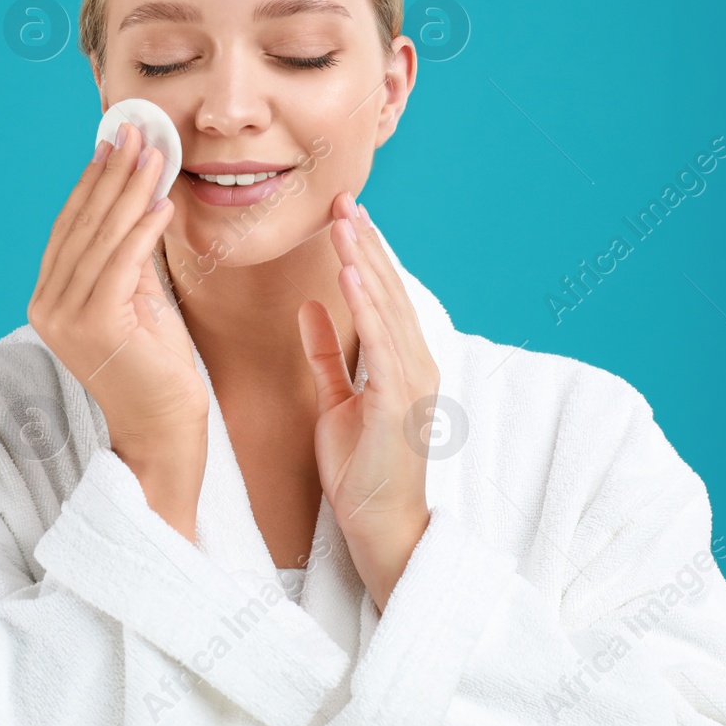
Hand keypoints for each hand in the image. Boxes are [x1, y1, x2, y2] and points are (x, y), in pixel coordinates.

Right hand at [28, 122, 208, 463]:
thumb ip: (129, 256)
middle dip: (112, 173)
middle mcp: (48, 306)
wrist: (163, 432)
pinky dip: (141, 228)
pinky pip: (122, 263)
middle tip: (136, 130)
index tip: (116, 141)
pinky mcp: (95, 325)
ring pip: (102, 238)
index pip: (73, 227)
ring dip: (130, 190)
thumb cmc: (157, 368)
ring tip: (153, 152)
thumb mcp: (138, 299)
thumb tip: (139, 197)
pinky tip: (161, 200)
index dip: (94, 181)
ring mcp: (66, 317)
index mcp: (50, 298)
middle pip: (83, 224)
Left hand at [297, 193, 438, 611]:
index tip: (345, 217)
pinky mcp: (398, 402)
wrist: (380, 525)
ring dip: (366, 261)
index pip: (382, 296)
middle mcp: (415, 363)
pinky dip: (368, 306)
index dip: (365, 254)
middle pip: (389, 291)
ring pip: (388, 307)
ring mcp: (412, 381)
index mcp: (402, 362)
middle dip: (366, 244)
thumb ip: (327, 353)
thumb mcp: (336, 401)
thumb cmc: (361, 468)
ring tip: (346, 223)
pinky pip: (383, 343)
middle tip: (345, 200)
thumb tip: (311, 306)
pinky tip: (351, 274)